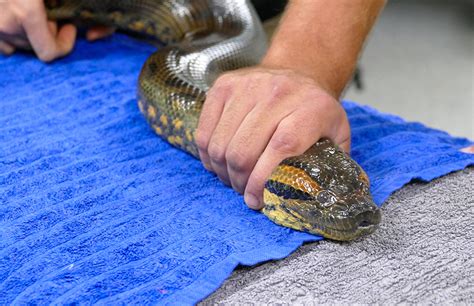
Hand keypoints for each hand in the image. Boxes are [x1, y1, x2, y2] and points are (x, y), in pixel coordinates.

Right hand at [0, 0, 113, 60]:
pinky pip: (3, 43)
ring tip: (35, 11)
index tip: (69, 26)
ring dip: (32, 33)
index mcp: (26, 13)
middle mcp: (6, 24)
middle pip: (36, 48)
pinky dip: (13, 33)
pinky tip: (19, 16)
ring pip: (19, 44)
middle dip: (49, 34)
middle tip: (53, 12)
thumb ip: (69, 3)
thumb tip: (92, 33)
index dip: (64, 43)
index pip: (50, 53)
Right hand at [196, 67, 350, 208]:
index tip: (256, 200)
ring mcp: (247, 86)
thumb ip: (334, 164)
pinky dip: (207, 155)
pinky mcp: (224, 85)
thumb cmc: (315, 109)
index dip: (263, 180)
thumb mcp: (338, 133)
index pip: (281, 148)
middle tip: (245, 192)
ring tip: (233, 179)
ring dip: (223, 171)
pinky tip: (218, 162)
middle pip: (244, 150)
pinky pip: (205, 131)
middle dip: (239, 182)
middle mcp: (277, 93)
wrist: (298, 69)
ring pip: (221, 143)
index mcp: (310, 108)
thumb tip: (324, 199)